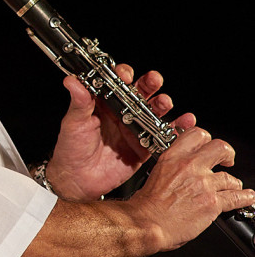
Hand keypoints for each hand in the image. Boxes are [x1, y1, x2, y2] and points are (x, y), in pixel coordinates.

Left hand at [44, 65, 195, 200]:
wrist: (77, 181)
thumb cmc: (71, 149)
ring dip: (162, 103)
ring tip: (164, 102)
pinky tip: (185, 121)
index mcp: (104, 103)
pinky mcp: (144, 147)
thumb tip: (72, 81)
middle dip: (149, 83)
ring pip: (154, 111)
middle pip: (141, 92)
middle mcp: (122, 113)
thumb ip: (79, 103)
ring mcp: (134, 129)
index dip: (124, 75)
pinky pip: (163, 135)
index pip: (118, 82)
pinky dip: (177, 128)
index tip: (125, 75)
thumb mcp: (73, 123)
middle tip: (153, 80)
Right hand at [127, 127, 254, 252]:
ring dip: (233, 183)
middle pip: (220, 148)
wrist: (146, 223)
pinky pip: (236, 198)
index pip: (197, 135)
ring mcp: (203, 184)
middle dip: (227, 154)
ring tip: (234, 187)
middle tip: (227, 160)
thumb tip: (182, 172)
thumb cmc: (146, 206)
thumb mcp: (156, 175)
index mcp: (173, 157)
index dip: (206, 140)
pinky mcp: (212, 203)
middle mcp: (190, 167)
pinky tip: (247, 197)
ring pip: (230, 178)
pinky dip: (244, 197)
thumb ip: (173, 169)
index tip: (208, 147)